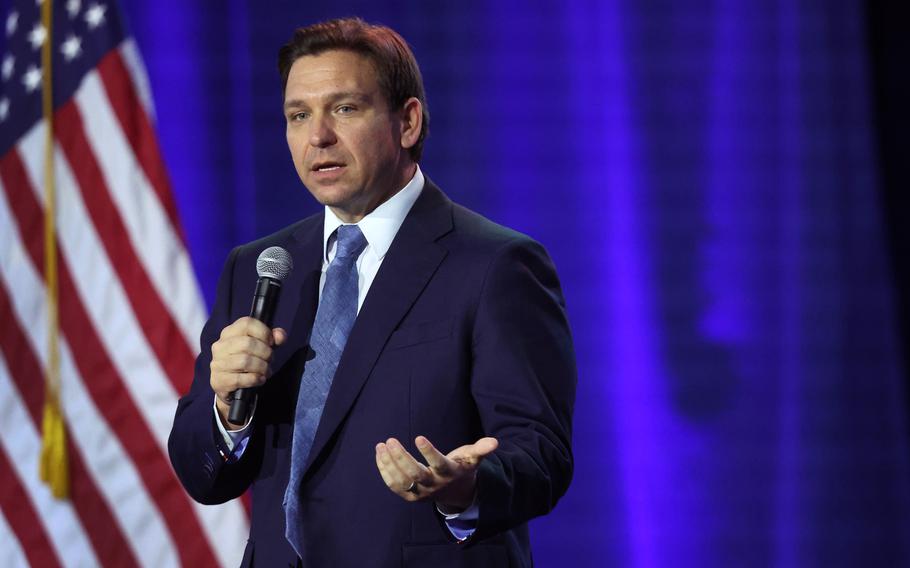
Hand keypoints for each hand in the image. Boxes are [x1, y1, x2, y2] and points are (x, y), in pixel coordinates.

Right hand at [210, 316, 286, 426]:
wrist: (231, 386)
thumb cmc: (248, 362)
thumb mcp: (262, 347)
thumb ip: (273, 339)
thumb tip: (280, 336)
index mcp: (229, 332)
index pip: (247, 323)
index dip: (264, 332)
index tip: (271, 342)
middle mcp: (220, 346)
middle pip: (248, 343)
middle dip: (266, 353)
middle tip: (270, 360)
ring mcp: (217, 363)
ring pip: (245, 361)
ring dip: (262, 367)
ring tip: (266, 371)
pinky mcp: (218, 381)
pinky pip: (240, 379)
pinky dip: (255, 379)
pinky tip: (259, 379)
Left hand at [375, 435, 497, 510]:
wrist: (455, 493)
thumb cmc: (462, 468)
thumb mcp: (472, 458)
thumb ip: (481, 450)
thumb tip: (495, 442)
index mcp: (449, 473)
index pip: (438, 464)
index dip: (429, 452)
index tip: (418, 437)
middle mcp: (434, 485)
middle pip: (414, 474)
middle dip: (401, 457)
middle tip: (390, 440)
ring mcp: (420, 492)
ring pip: (401, 481)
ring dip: (389, 463)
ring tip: (381, 445)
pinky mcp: (410, 496)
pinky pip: (394, 485)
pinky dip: (384, 471)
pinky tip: (380, 454)